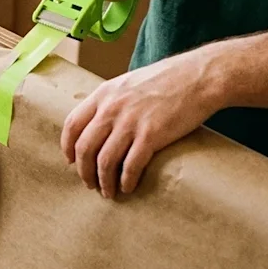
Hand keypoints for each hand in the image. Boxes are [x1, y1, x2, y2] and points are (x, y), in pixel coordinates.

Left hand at [61, 47, 227, 197]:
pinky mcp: (151, 135)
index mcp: (104, 94)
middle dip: (84, 171)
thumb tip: (101, 122)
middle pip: (84, 148)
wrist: (199, 77)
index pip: (72, 124)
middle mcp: (112, 108)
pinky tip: (128, 187)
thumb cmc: (167, 80)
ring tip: (108, 192)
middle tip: (89, 184)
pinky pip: (131, 165)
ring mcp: (131, 122)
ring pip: (104, 161)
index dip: (68, 147)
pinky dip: (126, 180)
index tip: (71, 161)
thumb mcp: (129, 83)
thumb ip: (112, 101)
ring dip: (104, 181)